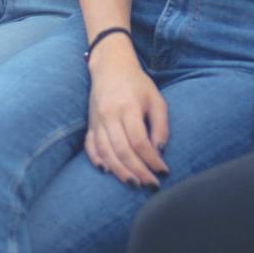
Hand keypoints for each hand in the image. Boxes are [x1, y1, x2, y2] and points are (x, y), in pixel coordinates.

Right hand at [83, 42, 169, 188]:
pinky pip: (90, 146)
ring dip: (120, 172)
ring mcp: (97, 120)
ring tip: (134, 184)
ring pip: (106, 152)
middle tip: (151, 186)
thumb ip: (160, 125)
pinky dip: (97, 160)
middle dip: (138, 172)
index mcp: (128, 107)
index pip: (139, 141)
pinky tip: (106, 171)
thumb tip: (159, 151)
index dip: (152, 160)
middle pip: (122, 151)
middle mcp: (110, 115)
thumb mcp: (156, 99)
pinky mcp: (90, 124)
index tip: (164, 172)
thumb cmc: (138, 84)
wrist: (110, 67)